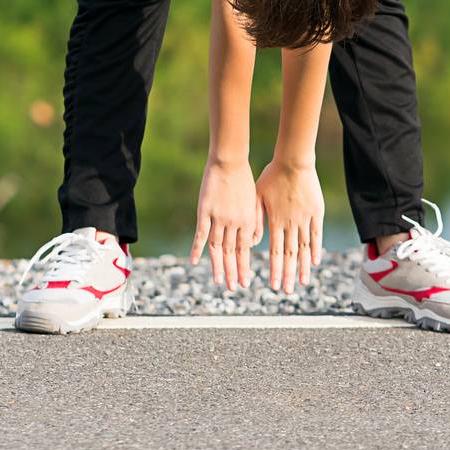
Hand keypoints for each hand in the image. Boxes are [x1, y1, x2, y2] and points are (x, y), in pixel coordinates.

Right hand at [191, 157, 261, 289]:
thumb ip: (254, 223)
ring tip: (219, 282)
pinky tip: (194, 262)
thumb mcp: (254, 201)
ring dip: (218, 266)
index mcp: (247, 221)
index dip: (243, 267)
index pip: (244, 250)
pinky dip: (197, 249)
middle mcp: (234, 223)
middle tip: (232, 288)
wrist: (230, 161)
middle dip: (232, 272)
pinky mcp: (205, 211)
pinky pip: (201, 234)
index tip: (244, 282)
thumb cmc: (244, 179)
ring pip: (217, 247)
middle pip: (232, 253)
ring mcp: (219, 218)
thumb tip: (252, 244)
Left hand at [256, 159, 323, 292]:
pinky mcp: (317, 212)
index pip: (276, 252)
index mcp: (276, 221)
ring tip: (302, 283)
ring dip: (302, 267)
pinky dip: (316, 249)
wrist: (293, 161)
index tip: (274, 286)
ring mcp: (305, 218)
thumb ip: (255, 219)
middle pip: (290, 255)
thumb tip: (252, 242)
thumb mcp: (257, 196)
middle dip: (288, 275)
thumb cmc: (272, 175)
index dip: (275, 270)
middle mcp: (291, 224)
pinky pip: (317, 234)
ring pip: (304, 248)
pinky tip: (315, 262)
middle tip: (286, 292)